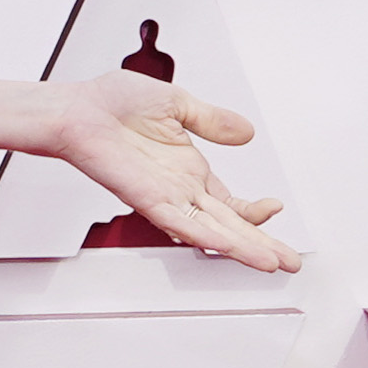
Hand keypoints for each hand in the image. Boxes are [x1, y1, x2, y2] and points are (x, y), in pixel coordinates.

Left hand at [62, 75, 292, 271]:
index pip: (230, 203)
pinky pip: (180, 222)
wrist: (77, 109)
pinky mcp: (145, 199)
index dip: (255, 211)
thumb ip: (212, 120)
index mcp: (189, 170)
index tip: (277, 207)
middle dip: (262, 244)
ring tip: (271, 264)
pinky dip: (204, 234)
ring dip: (242, 247)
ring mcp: (164, 197)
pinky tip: (226, 245)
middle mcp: (179, 189)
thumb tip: (247, 132)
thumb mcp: (178, 103)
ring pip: (212, 231)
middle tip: (290, 262)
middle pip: (229, 225)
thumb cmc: (111, 104)